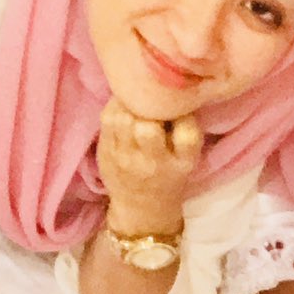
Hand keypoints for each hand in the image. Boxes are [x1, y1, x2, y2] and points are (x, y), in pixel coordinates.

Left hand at [96, 98, 201, 237]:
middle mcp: (153, 163)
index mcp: (181, 163)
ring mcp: (126, 159)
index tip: (177, 108)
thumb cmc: (168, 174)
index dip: (182, 114)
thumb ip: (184, 128)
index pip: (187, 134)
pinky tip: (122, 106)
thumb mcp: (186, 157)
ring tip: (135, 100)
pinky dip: (114, 106)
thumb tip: (173, 86)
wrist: (142, 208)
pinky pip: (106, 119)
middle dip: (149, 109)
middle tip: (151, 102)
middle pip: (147, 128)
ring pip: (122, 120)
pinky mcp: (106, 154)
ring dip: (129, 104)